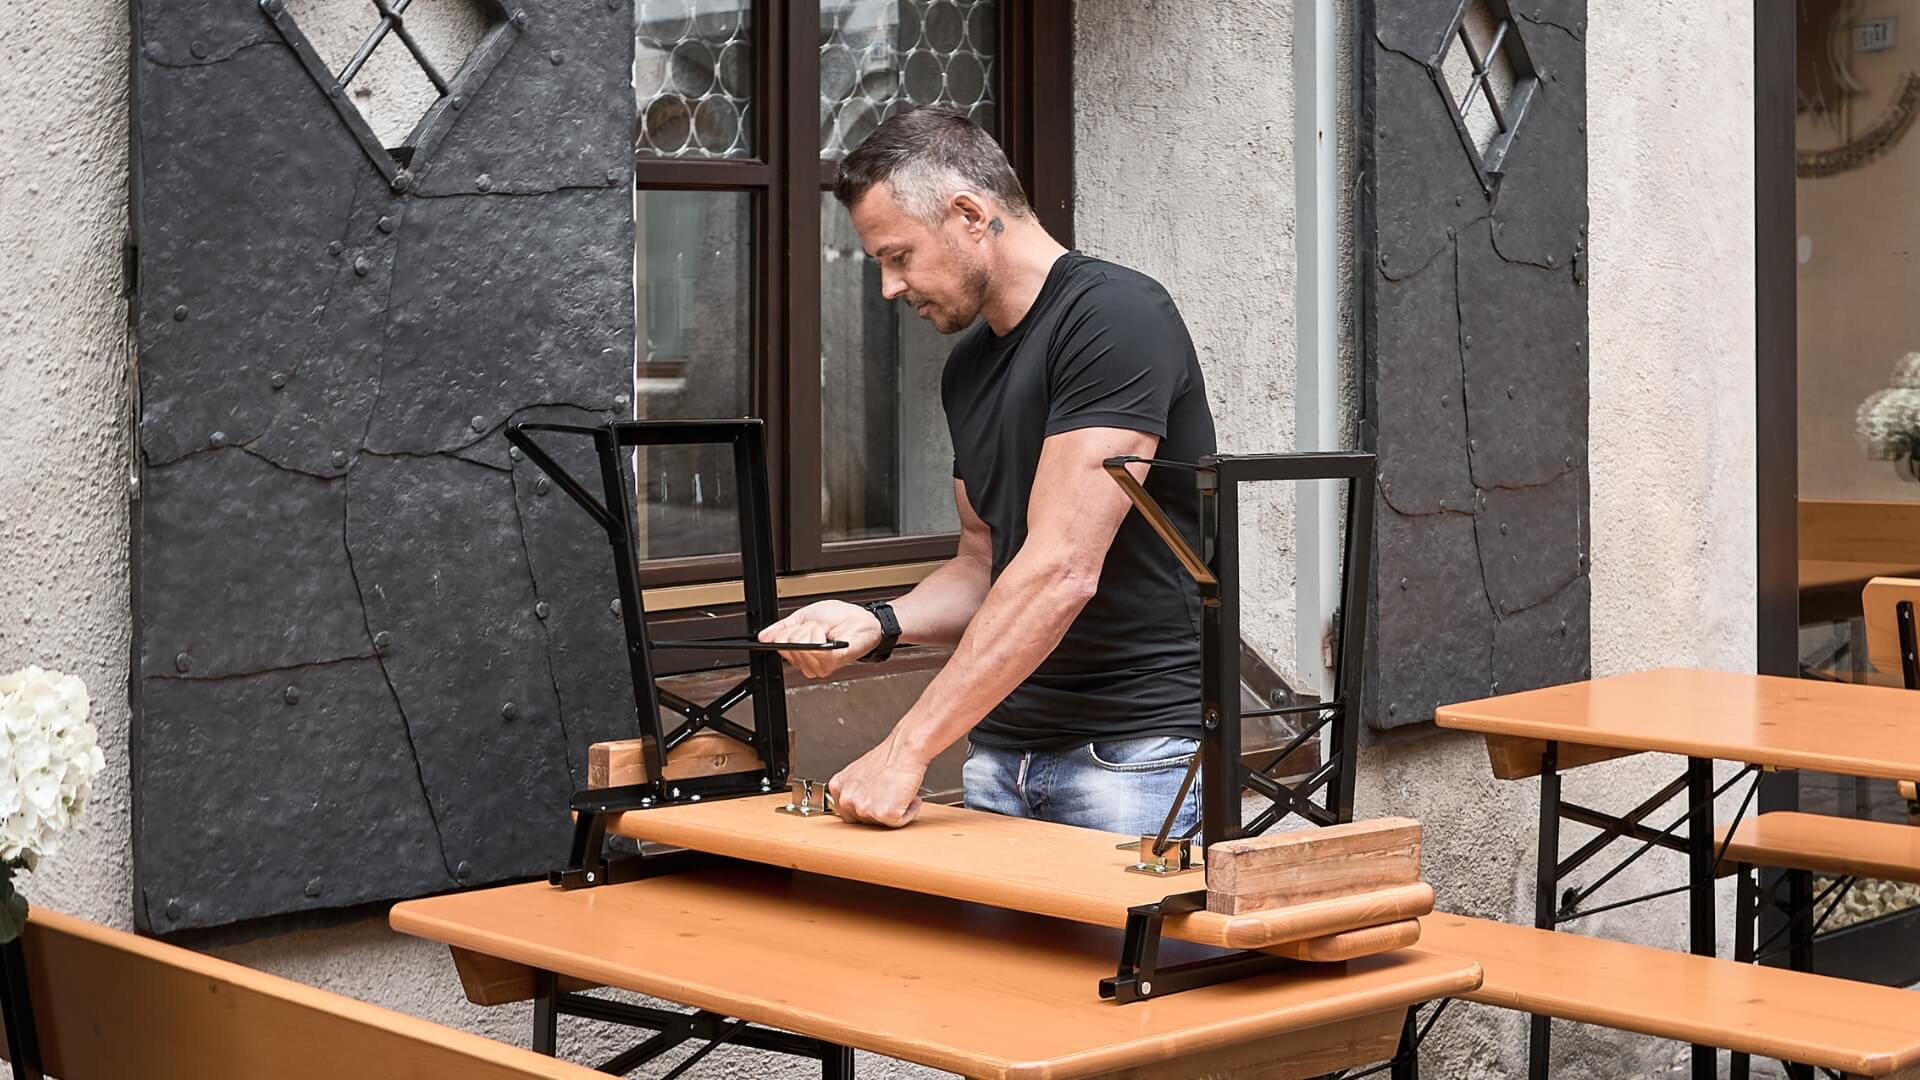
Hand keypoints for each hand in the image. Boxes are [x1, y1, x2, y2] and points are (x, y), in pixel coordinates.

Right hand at [757, 599, 882, 678]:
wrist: (862, 620)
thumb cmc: (839, 618)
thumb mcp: (802, 617)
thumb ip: (781, 628)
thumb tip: (764, 636)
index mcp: (799, 652)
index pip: (778, 645)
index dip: (786, 632)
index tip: (798, 626)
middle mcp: (807, 662)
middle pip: (788, 645)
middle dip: (801, 629)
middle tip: (816, 627)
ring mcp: (818, 665)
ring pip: (801, 646)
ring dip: (812, 631)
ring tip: (824, 630)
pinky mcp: (830, 663)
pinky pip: (814, 648)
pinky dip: (819, 635)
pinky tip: (828, 635)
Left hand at [827, 737, 927, 827]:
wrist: (905, 750)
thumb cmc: (889, 757)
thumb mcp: (859, 772)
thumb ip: (853, 789)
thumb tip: (860, 801)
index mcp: (838, 787)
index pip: (847, 812)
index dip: (867, 807)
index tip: (878, 801)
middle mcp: (847, 800)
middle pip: (863, 821)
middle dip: (879, 811)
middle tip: (891, 795)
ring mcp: (864, 809)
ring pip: (881, 823)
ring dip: (894, 811)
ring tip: (900, 792)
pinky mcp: (884, 815)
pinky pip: (899, 822)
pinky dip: (908, 812)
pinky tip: (909, 796)